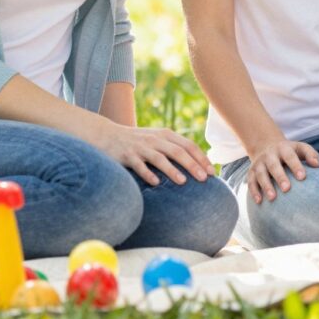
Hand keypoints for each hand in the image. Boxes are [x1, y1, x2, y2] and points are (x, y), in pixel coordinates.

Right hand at [99, 124, 213, 185]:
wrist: (106, 135)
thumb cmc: (137, 141)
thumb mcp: (157, 139)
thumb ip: (174, 147)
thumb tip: (197, 164)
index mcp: (165, 135)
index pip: (188, 145)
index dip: (201, 158)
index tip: (211, 172)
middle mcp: (155, 139)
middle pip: (178, 151)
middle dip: (193, 165)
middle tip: (204, 179)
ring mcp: (141, 147)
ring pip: (160, 158)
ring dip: (172, 170)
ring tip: (183, 182)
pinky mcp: (127, 155)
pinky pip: (139, 165)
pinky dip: (148, 174)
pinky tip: (156, 183)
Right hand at [246, 137, 318, 203]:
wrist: (266, 146)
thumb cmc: (290, 152)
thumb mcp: (300, 148)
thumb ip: (311, 154)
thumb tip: (318, 165)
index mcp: (284, 148)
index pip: (290, 156)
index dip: (296, 166)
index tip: (302, 177)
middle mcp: (270, 155)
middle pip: (274, 165)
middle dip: (280, 177)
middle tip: (287, 189)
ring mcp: (259, 163)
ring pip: (261, 174)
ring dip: (266, 185)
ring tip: (272, 198)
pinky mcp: (251, 172)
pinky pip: (251, 182)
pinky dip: (254, 191)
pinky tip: (259, 201)